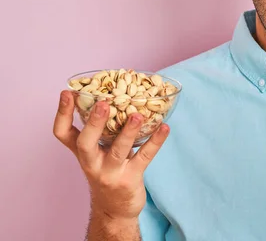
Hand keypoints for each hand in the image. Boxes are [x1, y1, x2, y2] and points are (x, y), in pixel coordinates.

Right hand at [53, 90, 169, 219]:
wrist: (115, 210)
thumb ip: (101, 130)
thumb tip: (114, 94)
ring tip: (137, 115)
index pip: (63, 133)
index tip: (67, 93)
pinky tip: (164, 127)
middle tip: (102, 102)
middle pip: (85, 143)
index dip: (62, 113)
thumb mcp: (98, 153)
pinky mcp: (130, 179)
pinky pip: (144, 157)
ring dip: (128, 132)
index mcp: (82, 152)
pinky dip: (156, 141)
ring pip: (118, 150)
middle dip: (93, 122)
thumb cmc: (108, 172)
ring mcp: (111, 172)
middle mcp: (92, 162)